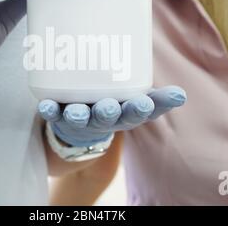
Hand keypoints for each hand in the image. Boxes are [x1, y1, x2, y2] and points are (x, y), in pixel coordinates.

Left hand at [38, 86, 186, 146]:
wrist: (81, 132)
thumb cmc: (113, 108)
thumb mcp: (135, 104)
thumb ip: (156, 98)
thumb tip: (182, 95)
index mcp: (123, 114)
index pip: (136, 113)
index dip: (142, 110)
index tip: (146, 104)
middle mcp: (102, 119)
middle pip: (106, 117)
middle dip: (108, 112)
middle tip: (109, 107)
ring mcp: (80, 119)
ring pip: (79, 118)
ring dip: (77, 115)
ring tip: (76, 113)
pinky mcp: (59, 117)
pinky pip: (53, 114)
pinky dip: (49, 110)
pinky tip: (45, 105)